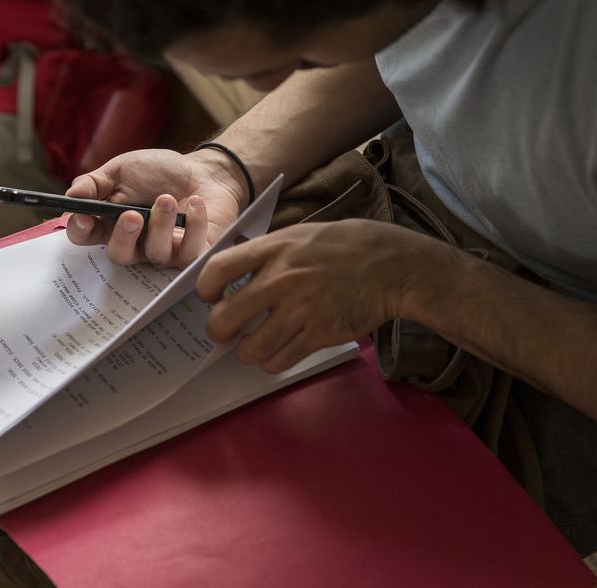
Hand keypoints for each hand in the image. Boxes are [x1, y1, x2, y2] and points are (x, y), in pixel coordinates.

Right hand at [65, 147, 248, 267]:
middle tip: (132, 215)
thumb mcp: (122, 170)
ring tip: (168, 198)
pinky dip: (193, 225)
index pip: (86, 236)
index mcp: (111, 222)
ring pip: (156, 254)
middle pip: (119, 255)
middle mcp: (135, 243)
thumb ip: (95, 183)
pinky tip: (195, 202)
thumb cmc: (160, 172)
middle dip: (123, 236)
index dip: (80, 230)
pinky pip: (190, 254)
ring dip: (161, 224)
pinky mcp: (194, 255)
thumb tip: (70, 197)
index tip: (83, 216)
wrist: (206, 170)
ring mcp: (165, 253)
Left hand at [196, 219, 441, 372]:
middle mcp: (282, 280)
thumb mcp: (299, 234)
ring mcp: (301, 310)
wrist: (392, 266)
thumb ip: (266, 253)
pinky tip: (276, 351)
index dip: (204, 288)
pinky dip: (271, 361)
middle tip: (224, 330)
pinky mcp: (319, 335)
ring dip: (246, 351)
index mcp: (274, 248)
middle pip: (225, 317)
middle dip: (217, 330)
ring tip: (252, 344)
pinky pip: (279, 360)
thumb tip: (232, 272)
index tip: (210, 296)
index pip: (217, 269)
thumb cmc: (344, 246)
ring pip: (251, 348)